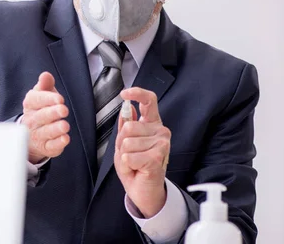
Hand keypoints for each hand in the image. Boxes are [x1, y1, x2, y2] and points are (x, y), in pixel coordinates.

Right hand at [21, 72, 69, 163]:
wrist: (31, 134)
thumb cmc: (40, 109)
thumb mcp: (42, 94)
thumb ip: (45, 84)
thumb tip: (46, 75)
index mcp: (30, 104)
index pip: (36, 100)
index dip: (48, 99)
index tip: (59, 98)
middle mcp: (32, 120)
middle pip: (41, 116)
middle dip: (53, 113)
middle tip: (63, 110)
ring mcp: (38, 134)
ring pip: (46, 132)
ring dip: (56, 129)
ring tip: (65, 125)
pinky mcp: (45, 147)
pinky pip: (51, 146)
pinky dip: (58, 143)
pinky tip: (65, 139)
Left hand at [114, 87, 170, 217]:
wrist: (143, 191)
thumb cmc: (135, 167)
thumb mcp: (125, 143)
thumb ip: (126, 125)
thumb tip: (126, 107)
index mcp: (152, 124)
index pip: (149, 101)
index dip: (137, 93)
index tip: (125, 94)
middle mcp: (160, 131)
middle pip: (129, 126)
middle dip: (122, 143)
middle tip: (130, 154)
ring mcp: (162, 143)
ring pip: (127, 142)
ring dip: (125, 156)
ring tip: (135, 163)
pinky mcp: (157, 156)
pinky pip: (129, 156)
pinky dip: (128, 165)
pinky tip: (137, 168)